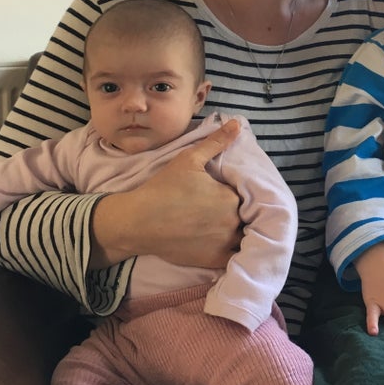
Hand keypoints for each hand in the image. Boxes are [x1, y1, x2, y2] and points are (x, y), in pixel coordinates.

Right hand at [90, 120, 241, 269]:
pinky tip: (221, 243)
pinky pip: (234, 257)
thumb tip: (237, 124)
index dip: (235, 193)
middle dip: (237, 212)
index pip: (244, 195)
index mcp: (230, 197)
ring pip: (242, 237)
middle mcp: (232, 221)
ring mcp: (223, 243)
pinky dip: (233, 252)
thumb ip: (216, 142)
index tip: (220, 193)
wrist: (139, 221)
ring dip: (238, 233)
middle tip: (216, 210)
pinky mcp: (214, 260)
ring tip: (219, 226)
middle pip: (244, 216)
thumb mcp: (189, 159)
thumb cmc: (163, 188)